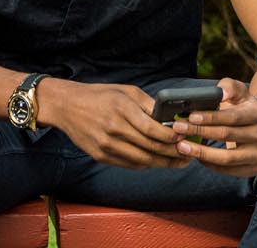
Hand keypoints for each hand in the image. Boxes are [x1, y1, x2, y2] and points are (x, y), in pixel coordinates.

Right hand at [41, 80, 185, 168]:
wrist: (67, 106)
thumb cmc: (100, 95)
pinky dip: (146, 164)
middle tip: (188, 154)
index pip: (153, 129)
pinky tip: (157, 161)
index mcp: (122, 109)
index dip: (172, 136)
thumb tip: (172, 117)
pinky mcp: (101, 156)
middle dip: (173, 153)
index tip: (184, 137)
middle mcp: (114, 129)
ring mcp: (107, 145)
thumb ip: (149, 104)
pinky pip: (129, 164)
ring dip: (163, 163)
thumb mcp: (126, 91)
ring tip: (178, 162)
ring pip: (142, 160)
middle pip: (150, 147)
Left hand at [172, 78, 256, 177]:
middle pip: (227, 135)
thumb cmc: (244, 108)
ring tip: (182, 147)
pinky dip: (210, 164)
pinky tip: (196, 156)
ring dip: (201, 153)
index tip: (191, 117)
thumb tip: (221, 93)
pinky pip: (228, 170)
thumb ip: (229, 87)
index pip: (233, 117)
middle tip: (179, 130)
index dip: (210, 118)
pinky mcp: (253, 168)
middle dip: (200, 132)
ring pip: (227, 158)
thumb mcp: (239, 92)